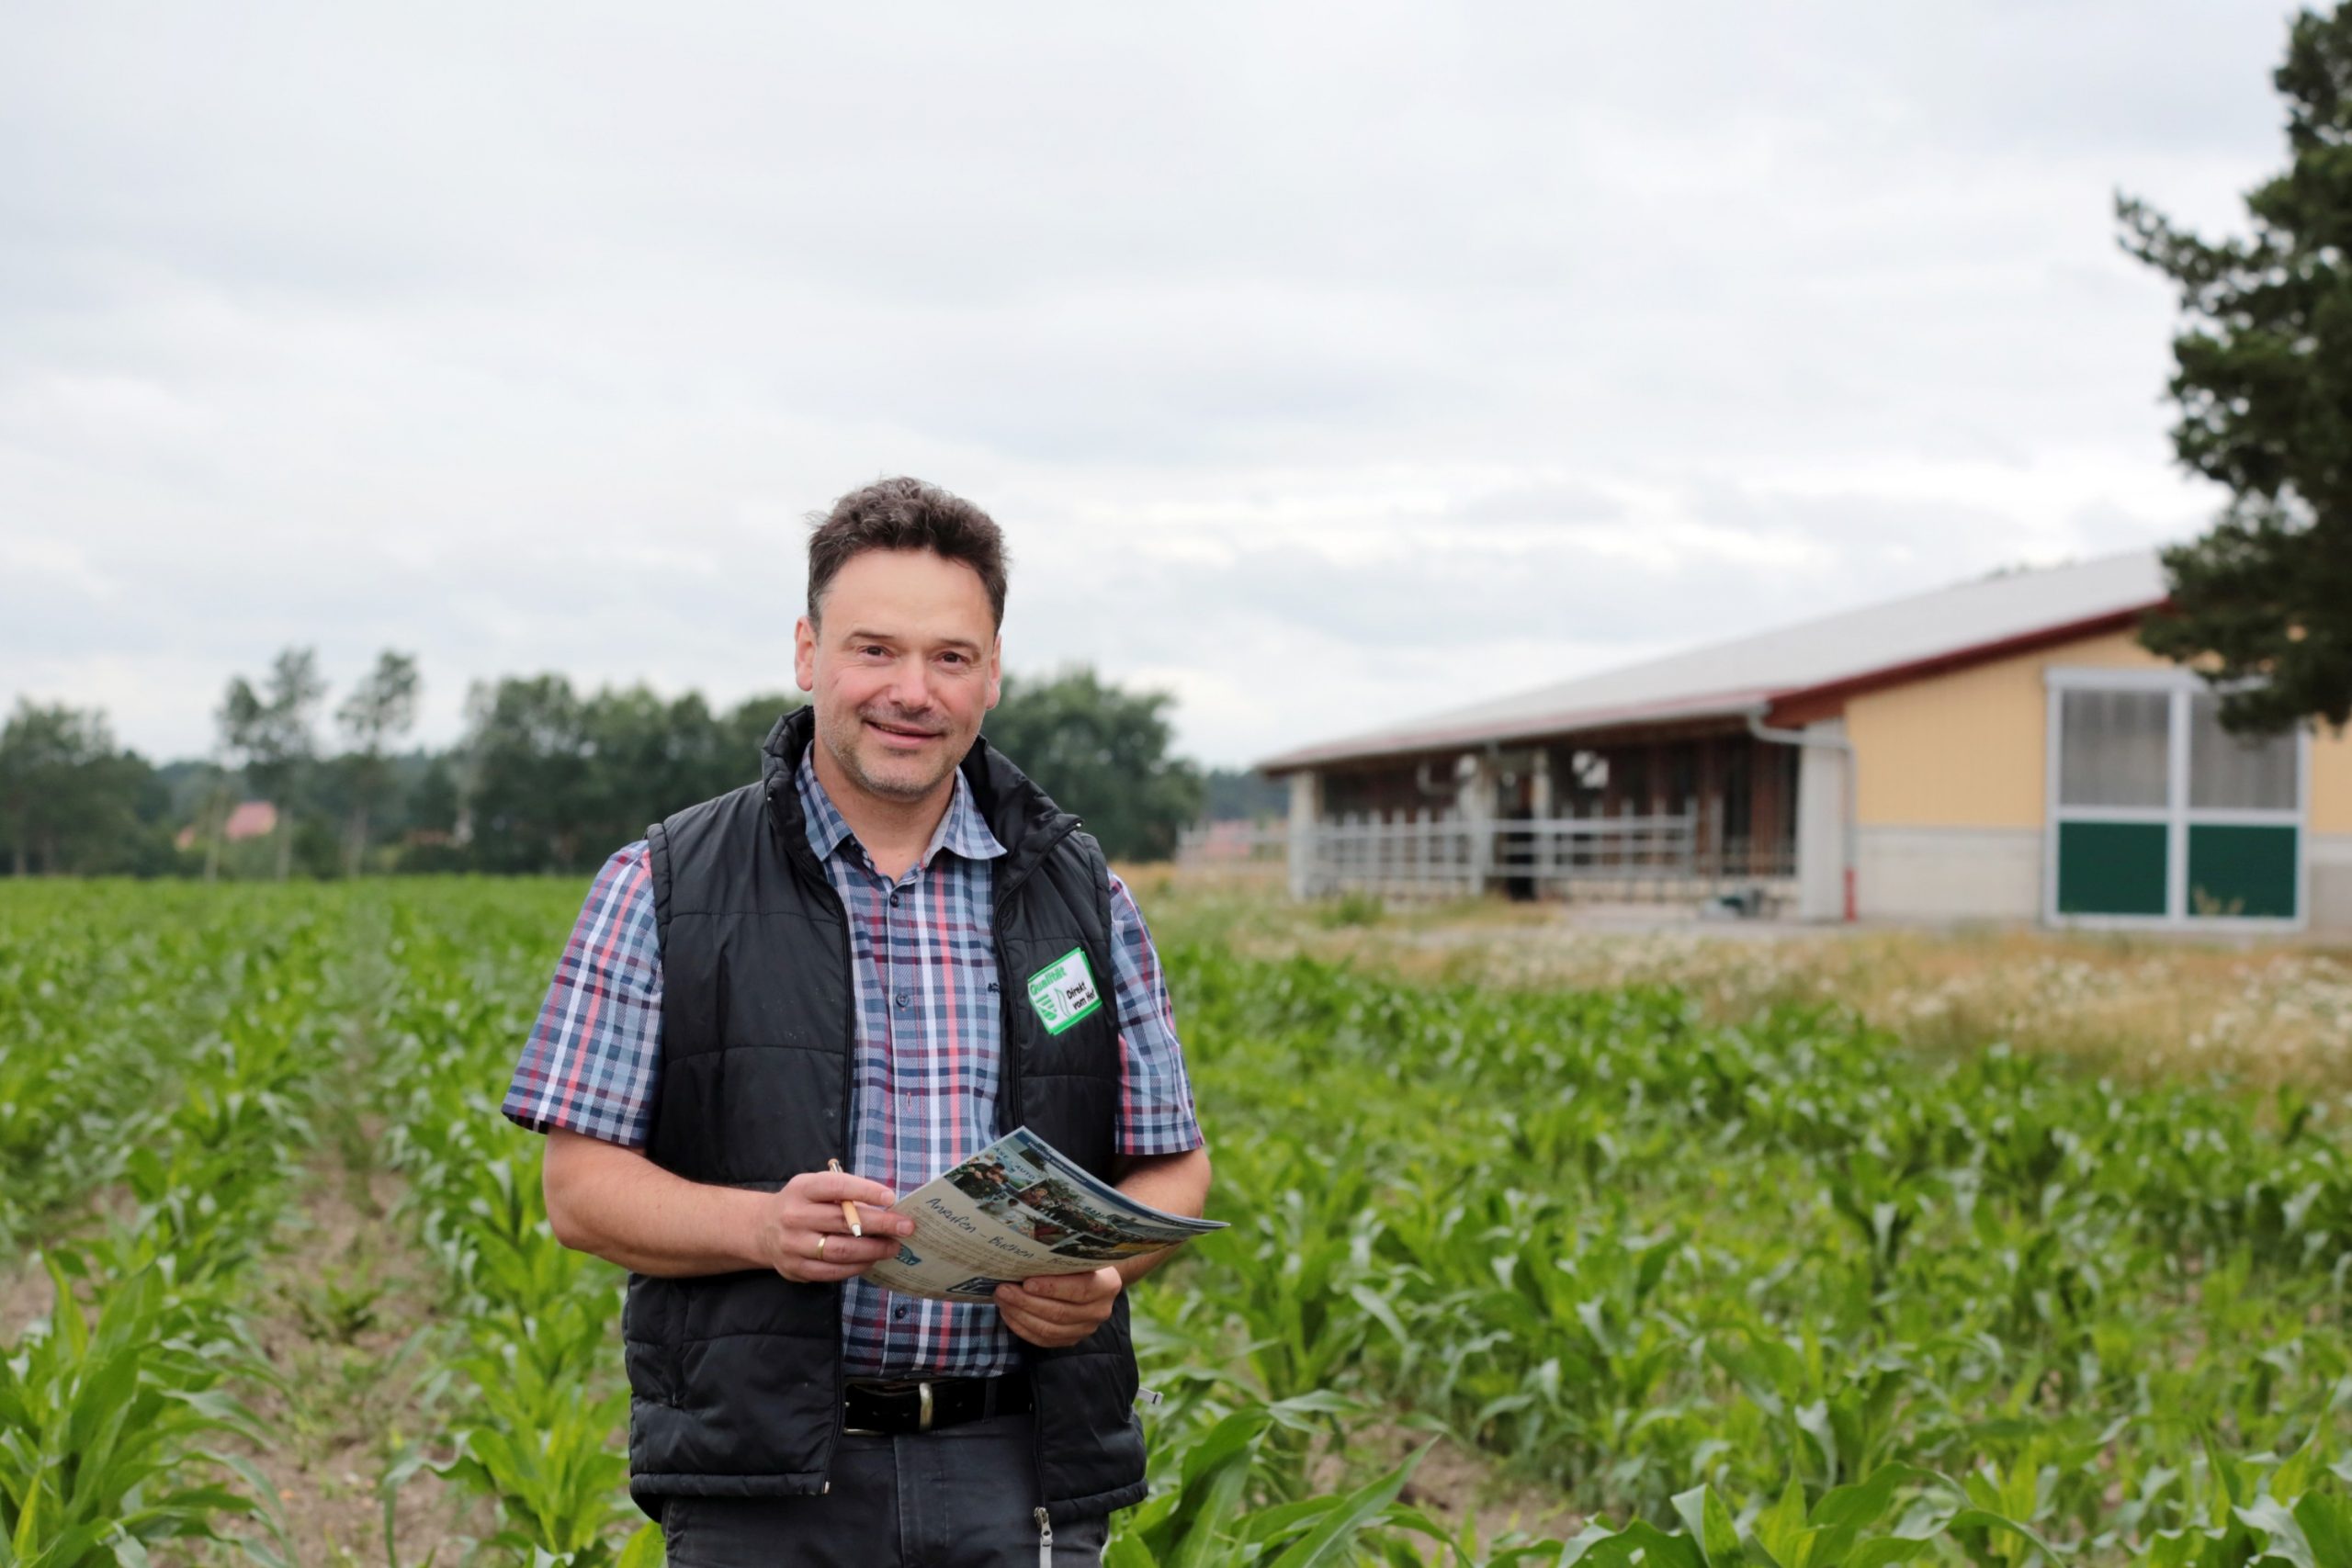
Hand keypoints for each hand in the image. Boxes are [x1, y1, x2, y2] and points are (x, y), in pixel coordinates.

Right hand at [751, 1168, 916, 1283]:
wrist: (762, 1229)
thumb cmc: (802, 1204)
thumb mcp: (815, 1187)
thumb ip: (844, 1193)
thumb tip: (887, 1205)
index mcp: (802, 1188)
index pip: (837, 1187)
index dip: (865, 1191)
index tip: (891, 1198)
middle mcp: (794, 1216)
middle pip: (842, 1221)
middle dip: (880, 1224)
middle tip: (905, 1227)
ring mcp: (793, 1245)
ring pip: (839, 1251)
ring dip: (872, 1250)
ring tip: (893, 1247)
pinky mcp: (795, 1269)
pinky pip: (831, 1272)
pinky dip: (856, 1267)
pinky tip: (872, 1260)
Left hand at [994, 1267, 1121, 1347]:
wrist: (1097, 1277)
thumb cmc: (1082, 1260)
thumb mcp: (1079, 1254)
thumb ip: (1060, 1258)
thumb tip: (1025, 1256)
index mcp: (1107, 1284)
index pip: (1080, 1289)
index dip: (1052, 1287)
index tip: (1026, 1282)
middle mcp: (1100, 1310)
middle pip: (1060, 1312)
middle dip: (1026, 1302)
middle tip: (1003, 1290)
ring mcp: (1086, 1329)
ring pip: (1049, 1329)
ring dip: (1020, 1315)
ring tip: (1002, 1300)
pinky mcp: (1072, 1339)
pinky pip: (1044, 1340)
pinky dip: (1023, 1328)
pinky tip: (1009, 1314)